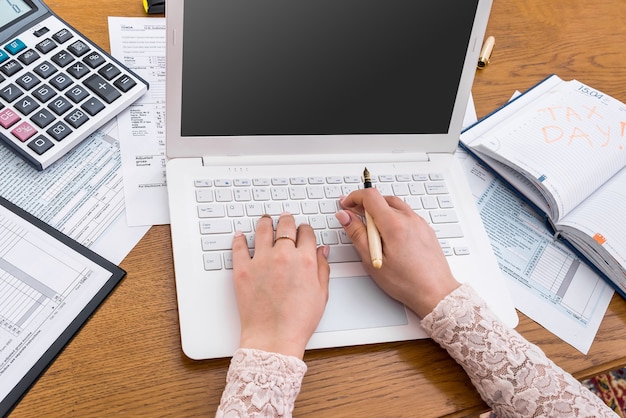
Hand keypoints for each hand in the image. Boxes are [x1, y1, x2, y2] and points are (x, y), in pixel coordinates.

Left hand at [232, 213, 329, 358]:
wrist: (273, 337)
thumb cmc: (297, 321)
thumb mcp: (321, 294)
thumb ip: (322, 268)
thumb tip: (322, 251)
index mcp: (305, 260)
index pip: (306, 232)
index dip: (305, 229)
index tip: (303, 230)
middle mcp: (283, 255)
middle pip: (285, 225)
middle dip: (287, 220)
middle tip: (285, 219)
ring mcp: (261, 260)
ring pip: (263, 229)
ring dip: (266, 222)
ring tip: (265, 221)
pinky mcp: (242, 269)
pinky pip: (239, 246)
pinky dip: (239, 238)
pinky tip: (241, 235)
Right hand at [335, 188, 459, 317]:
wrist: (435, 293)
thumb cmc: (406, 282)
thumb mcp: (372, 261)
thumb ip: (357, 234)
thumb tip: (345, 216)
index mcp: (393, 224)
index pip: (370, 196)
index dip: (354, 197)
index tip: (346, 204)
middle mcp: (409, 219)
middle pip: (383, 198)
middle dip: (365, 204)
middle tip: (355, 216)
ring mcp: (420, 223)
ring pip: (395, 205)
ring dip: (380, 210)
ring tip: (371, 229)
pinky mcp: (426, 229)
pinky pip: (406, 214)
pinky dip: (393, 217)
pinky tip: (389, 235)